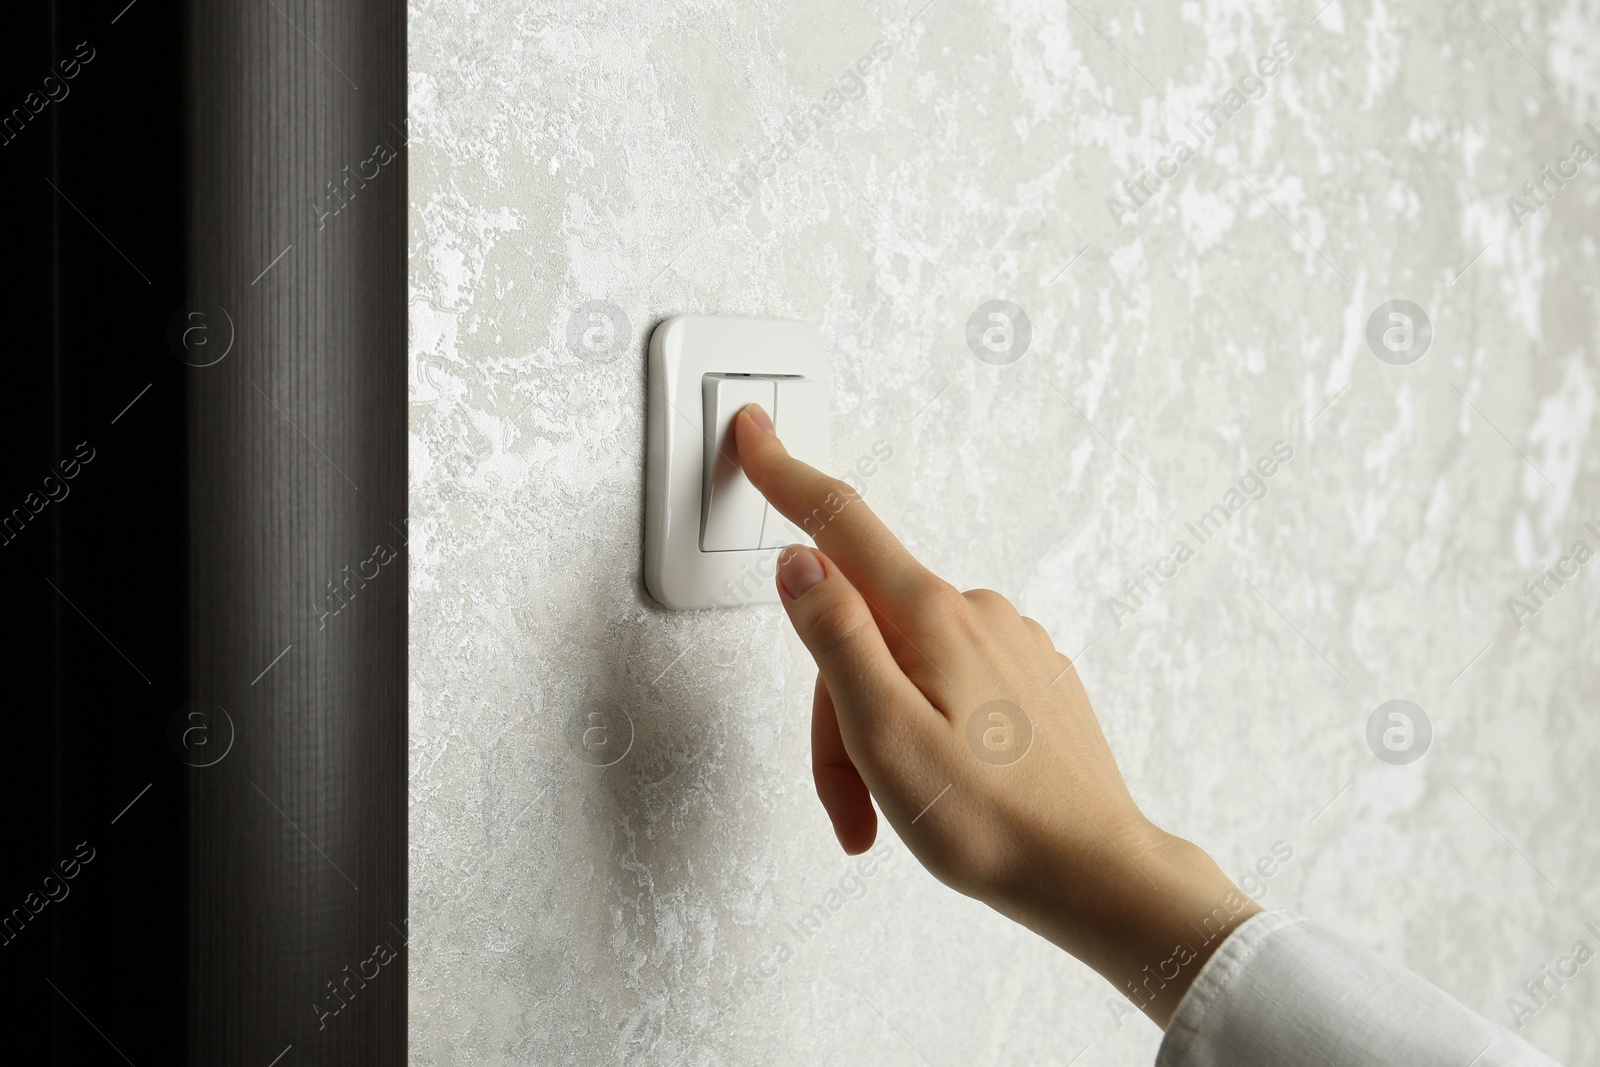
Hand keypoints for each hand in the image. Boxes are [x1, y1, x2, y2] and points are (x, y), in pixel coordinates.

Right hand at [734, 403, 1260, 1027]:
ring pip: (900, 666)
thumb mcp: (886, 737)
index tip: (756, 431)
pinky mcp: (1029, 677)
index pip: (840, 524)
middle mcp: (975, 612)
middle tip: (850, 799)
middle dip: (834, 709)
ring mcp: (1008, 643)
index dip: (786, 475)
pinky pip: (947, 684)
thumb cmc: (992, 824)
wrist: (1096, 875)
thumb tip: (799, 560)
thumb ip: (837, 640)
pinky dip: (921, 731)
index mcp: (931, 617)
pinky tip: (938, 788)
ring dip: (876, 732)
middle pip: (860, 628)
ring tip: (893, 811)